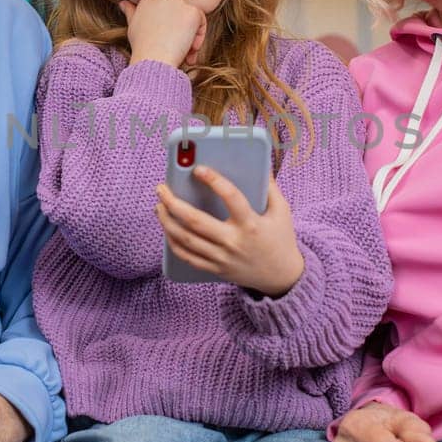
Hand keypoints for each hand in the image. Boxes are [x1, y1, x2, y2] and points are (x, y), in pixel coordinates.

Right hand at [121, 0, 206, 68]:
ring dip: (190, 36)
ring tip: (186, 53)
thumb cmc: (142, 48)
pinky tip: (191, 49)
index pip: (165, 10)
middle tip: (179, 50)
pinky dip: (199, 36)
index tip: (165, 42)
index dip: (168, 27)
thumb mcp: (133, 27)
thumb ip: (131, 12)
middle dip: (180, 31)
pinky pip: (201, 22)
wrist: (153, 59)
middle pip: (179, 13)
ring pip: (191, 18)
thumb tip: (123, 3)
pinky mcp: (191, 11)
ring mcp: (178, 3)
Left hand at [155, 168, 303, 296]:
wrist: (281, 277)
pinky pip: (187, 257)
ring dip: (167, 221)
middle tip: (161, 188)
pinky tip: (167, 228)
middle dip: (173, 203)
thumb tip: (259, 164)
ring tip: (159, 205)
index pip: (231, 197)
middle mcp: (233, 242)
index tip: (198, 169)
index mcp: (251, 224)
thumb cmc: (281, 239)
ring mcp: (222, 258)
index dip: (214, 181)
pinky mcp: (215, 269)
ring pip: (186, 240)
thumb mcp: (282, 211)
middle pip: (195, 221)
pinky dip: (172, 242)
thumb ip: (270, 187)